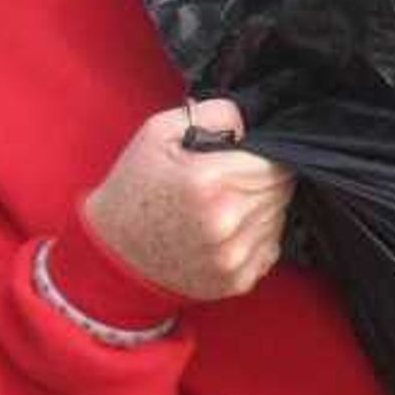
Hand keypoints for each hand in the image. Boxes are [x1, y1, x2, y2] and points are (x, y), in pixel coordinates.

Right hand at [80, 100, 293, 301]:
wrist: (114, 251)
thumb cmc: (137, 186)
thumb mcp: (160, 131)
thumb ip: (215, 113)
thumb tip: (250, 123)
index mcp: (208, 181)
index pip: (274, 162)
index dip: (262, 155)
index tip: (243, 157)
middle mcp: (225, 223)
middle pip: (280, 189)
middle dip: (262, 179)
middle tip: (229, 180)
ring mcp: (232, 257)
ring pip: (279, 217)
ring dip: (261, 207)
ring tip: (224, 205)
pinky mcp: (237, 280)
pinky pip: (271, 247)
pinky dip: (256, 237)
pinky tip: (225, 231)